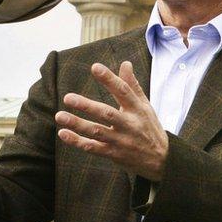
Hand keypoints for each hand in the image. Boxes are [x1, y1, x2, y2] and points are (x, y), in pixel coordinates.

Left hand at [55, 61, 167, 180]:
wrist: (160, 159)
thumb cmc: (149, 127)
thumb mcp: (145, 105)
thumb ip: (132, 85)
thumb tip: (125, 63)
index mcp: (137, 109)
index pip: (123, 91)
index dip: (110, 79)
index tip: (95, 67)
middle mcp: (129, 124)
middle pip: (107, 114)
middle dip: (87, 106)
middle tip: (68, 97)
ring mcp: (121, 140)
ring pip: (97, 132)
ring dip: (78, 124)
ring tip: (60, 115)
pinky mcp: (114, 154)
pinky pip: (93, 148)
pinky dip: (78, 142)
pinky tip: (63, 133)